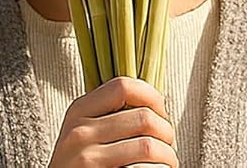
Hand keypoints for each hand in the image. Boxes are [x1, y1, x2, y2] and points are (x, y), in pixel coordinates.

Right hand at [46, 74, 178, 166]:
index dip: (151, 95)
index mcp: (78, 111)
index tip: (161, 111)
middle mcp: (80, 132)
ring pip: (148, 146)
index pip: (123, 86)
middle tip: (168, 143)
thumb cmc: (77, 165)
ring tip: (168, 161)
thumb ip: (105, 113)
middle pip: (143, 118)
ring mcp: (87, 159)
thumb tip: (152, 100)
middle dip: (166, 131)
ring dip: (167, 155)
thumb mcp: (81, 132)